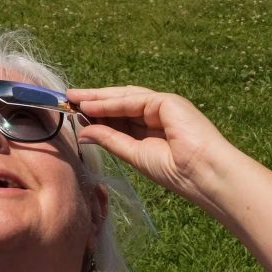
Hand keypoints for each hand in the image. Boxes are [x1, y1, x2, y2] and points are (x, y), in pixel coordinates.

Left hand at [63, 85, 239, 205]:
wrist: (203, 174)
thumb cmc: (175, 171)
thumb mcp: (135, 155)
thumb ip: (111, 141)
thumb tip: (84, 132)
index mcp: (154, 128)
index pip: (121, 116)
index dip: (98, 113)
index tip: (75, 114)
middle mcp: (159, 113)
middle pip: (121, 102)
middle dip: (94, 100)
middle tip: (68, 99)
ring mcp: (165, 105)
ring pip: (125, 98)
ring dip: (98, 98)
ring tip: (74, 99)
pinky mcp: (168, 102)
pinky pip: (134, 100)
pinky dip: (110, 102)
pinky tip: (91, 106)